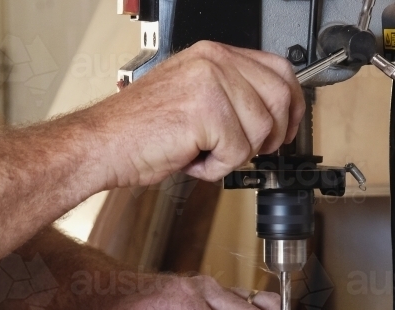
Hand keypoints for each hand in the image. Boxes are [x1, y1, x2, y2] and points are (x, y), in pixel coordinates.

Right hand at [90, 41, 305, 186]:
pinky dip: (217, 169)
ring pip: (261, 131)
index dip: (291, 105)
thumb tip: (270, 117)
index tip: (287, 128)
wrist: (103, 143)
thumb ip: (230, 96)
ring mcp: (211, 84)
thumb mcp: (192, 97)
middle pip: (279, 100)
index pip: (279, 70)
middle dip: (270, 136)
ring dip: (235, 155)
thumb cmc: (140, 128)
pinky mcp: (207, 113)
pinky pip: (238, 153)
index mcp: (213, 55)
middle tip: (243, 150)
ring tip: (203, 153)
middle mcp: (215, 62)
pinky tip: (192, 160)